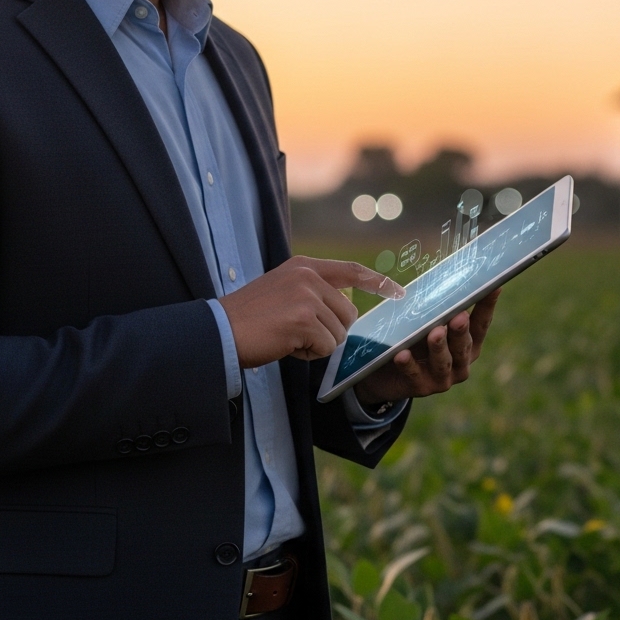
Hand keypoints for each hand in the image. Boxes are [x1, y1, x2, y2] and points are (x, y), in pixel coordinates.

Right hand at [219, 256, 403, 366]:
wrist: (219, 331)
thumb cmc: (249, 318)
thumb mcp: (283, 289)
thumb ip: (313, 291)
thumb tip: (347, 309)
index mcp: (304, 266)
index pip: (352, 271)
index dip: (379, 283)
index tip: (399, 293)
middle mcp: (308, 276)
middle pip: (349, 313)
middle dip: (331, 331)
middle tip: (297, 333)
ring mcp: (306, 297)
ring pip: (338, 333)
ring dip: (317, 344)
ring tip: (287, 337)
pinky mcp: (303, 320)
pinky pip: (326, 347)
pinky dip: (308, 354)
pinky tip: (286, 345)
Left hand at [354, 288, 500, 405]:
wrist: (387, 376)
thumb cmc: (414, 341)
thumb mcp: (427, 324)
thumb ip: (436, 309)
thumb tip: (441, 276)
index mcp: (469, 345)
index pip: (481, 324)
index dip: (487, 307)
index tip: (493, 287)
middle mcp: (461, 364)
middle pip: (464, 345)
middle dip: (461, 331)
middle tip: (459, 317)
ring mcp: (442, 378)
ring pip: (443, 362)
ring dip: (439, 347)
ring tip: (436, 332)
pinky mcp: (420, 388)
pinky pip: (414, 374)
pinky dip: (409, 365)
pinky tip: (402, 354)